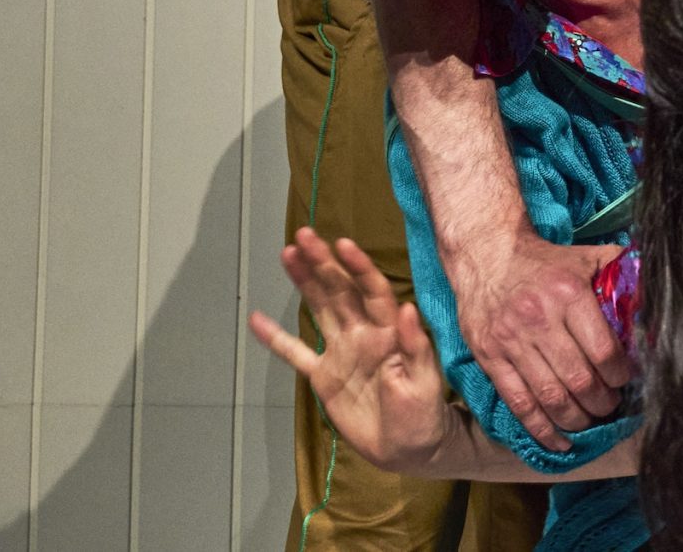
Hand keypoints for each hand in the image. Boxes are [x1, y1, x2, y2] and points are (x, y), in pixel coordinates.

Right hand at [249, 229, 455, 474]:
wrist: (409, 448)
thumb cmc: (425, 413)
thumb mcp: (425, 381)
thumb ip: (414, 345)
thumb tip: (407, 308)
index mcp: (389, 332)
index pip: (373, 291)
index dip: (359, 267)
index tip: (342, 244)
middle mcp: (363, 334)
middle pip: (340, 290)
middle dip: (323, 262)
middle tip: (304, 235)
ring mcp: (342, 352)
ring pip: (319, 309)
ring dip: (304, 282)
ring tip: (287, 254)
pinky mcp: (324, 377)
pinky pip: (296, 353)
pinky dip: (276, 338)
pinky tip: (257, 320)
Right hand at [444, 231, 631, 450]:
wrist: (487, 256)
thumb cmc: (546, 261)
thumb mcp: (587, 257)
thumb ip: (622, 272)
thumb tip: (658, 293)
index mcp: (568, 294)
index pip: (602, 350)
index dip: (620, 375)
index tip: (627, 380)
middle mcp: (539, 320)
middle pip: (579, 379)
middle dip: (602, 402)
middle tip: (612, 405)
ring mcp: (512, 342)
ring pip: (550, 396)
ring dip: (576, 418)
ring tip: (591, 420)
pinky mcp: (490, 358)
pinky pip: (518, 403)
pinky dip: (540, 429)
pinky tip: (558, 441)